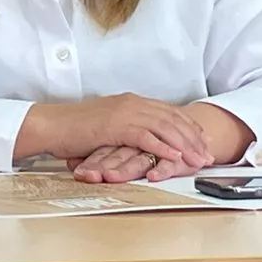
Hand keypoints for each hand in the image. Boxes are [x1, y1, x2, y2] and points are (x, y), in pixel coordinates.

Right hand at [68, 103, 254, 183]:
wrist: (52, 125)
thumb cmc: (74, 130)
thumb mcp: (106, 126)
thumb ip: (125, 130)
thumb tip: (139, 142)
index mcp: (131, 102)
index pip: (169, 112)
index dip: (189, 126)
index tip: (204, 140)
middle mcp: (132, 104)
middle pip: (173, 119)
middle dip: (194, 137)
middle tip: (209, 153)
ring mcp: (125, 113)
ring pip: (165, 128)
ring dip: (185, 145)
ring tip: (199, 159)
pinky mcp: (116, 127)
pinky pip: (148, 138)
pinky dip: (165, 148)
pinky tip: (177, 158)